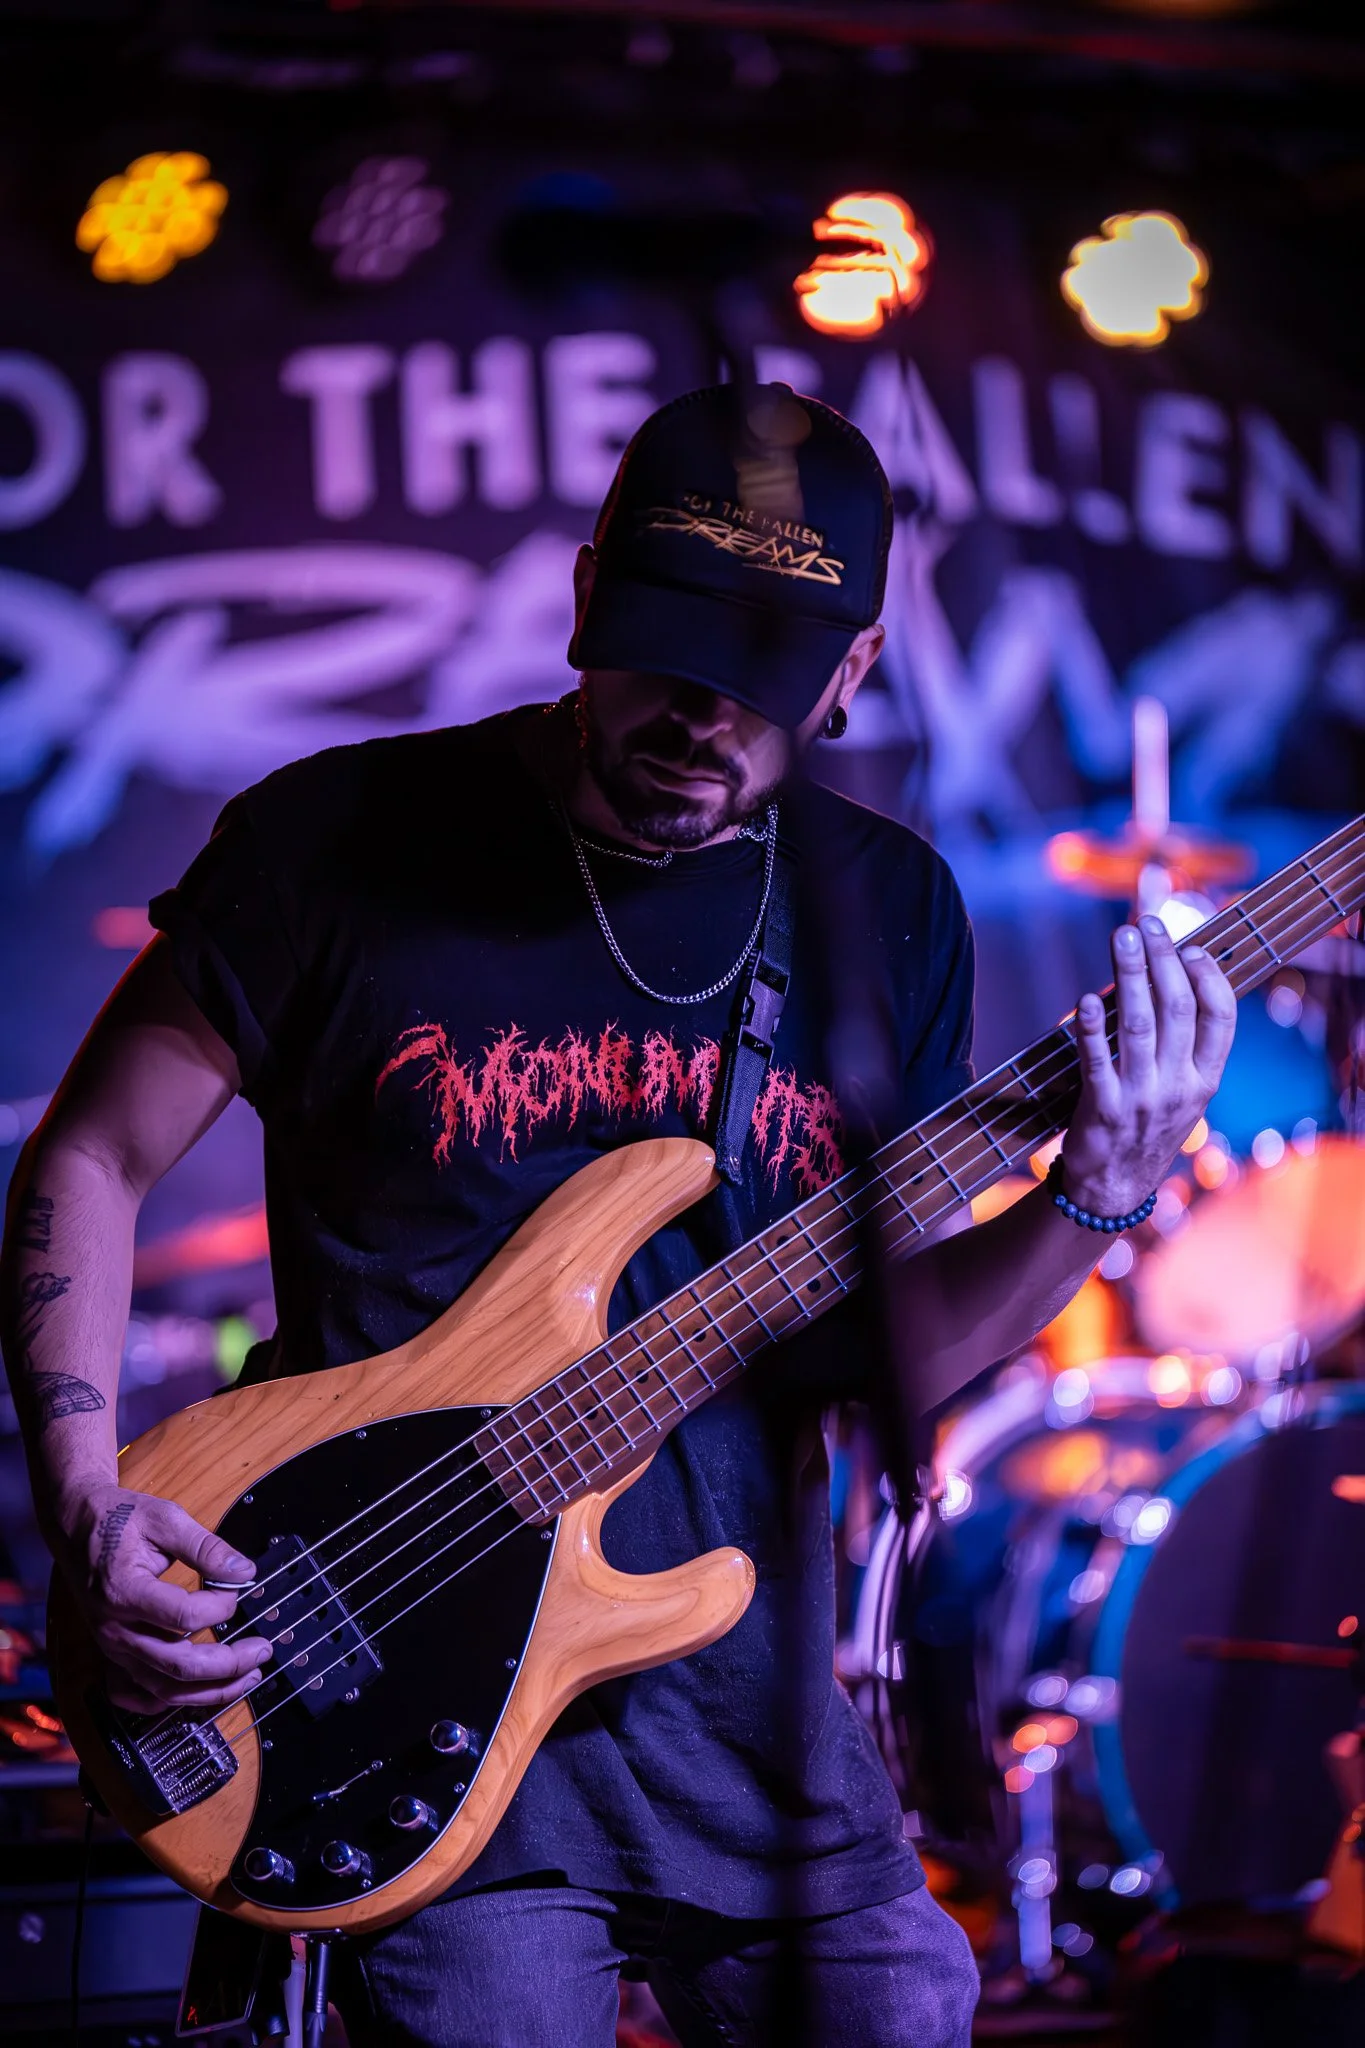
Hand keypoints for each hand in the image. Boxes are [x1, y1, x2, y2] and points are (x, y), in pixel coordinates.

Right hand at [55, 1479, 271, 1714]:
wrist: (75, 1525)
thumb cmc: (118, 1519)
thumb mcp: (165, 1519)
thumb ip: (206, 1547)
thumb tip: (243, 1570)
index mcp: (125, 1592)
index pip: (184, 1617)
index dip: (220, 1607)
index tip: (238, 1587)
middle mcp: (115, 1629)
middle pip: (177, 1666)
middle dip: (228, 1664)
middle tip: (262, 1650)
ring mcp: (112, 1648)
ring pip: (164, 1689)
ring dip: (210, 1690)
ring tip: (248, 1677)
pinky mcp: (114, 1655)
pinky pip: (141, 1694)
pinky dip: (173, 1701)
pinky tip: (201, 1693)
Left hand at [1061, 914, 1236, 1218]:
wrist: (1113, 1188)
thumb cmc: (1146, 1127)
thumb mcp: (1181, 1093)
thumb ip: (1182, 1044)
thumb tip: (1171, 976)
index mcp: (1205, 1079)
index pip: (1221, 1017)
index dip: (1209, 976)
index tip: (1191, 946)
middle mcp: (1179, 1086)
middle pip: (1178, 1008)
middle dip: (1163, 959)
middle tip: (1147, 924)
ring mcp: (1141, 1097)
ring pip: (1139, 1025)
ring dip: (1130, 976)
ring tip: (1122, 938)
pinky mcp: (1102, 1108)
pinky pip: (1097, 1060)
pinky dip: (1092, 1027)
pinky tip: (1088, 999)